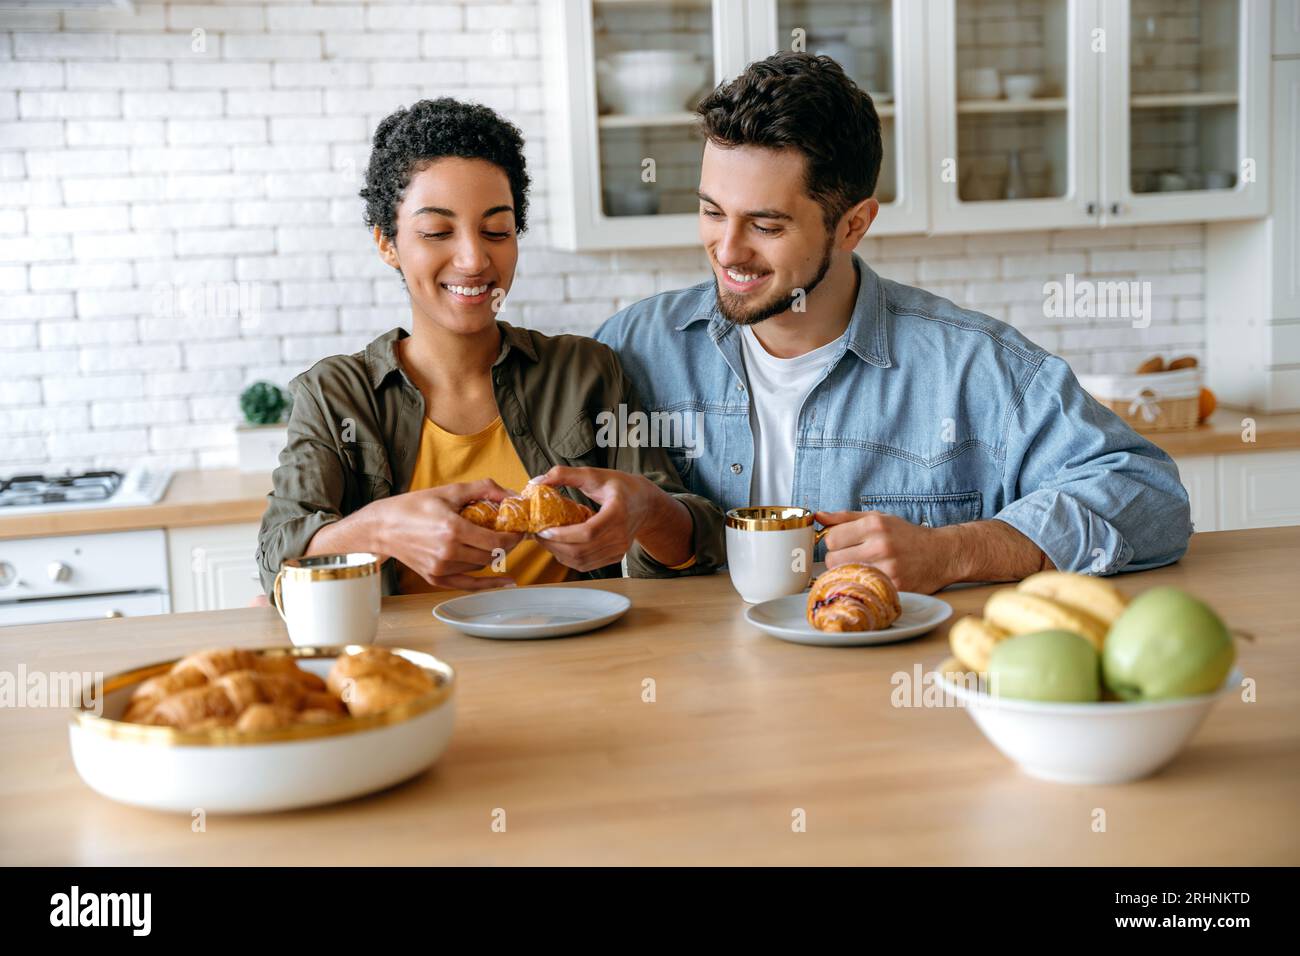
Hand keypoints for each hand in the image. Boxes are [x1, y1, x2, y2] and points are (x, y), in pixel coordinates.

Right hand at [375, 479, 523, 590]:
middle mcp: (448, 552)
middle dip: (507, 545)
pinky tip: (504, 581)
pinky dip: (487, 583)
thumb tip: (512, 494)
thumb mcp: (450, 491)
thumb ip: (484, 489)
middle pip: (492, 555)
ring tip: (496, 543)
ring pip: (481, 567)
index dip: (514, 537)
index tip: (520, 529)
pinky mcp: (435, 578)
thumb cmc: (414, 506)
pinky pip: (468, 584)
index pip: (496, 541)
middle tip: (512, 534)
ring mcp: (441, 568)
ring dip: (493, 556)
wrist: (382, 527)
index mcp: (453, 530)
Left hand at [529, 466, 686, 571]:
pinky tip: (561, 546)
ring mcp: (619, 549)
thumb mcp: (594, 474)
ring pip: (582, 561)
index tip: (544, 530)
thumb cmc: (620, 486)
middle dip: (554, 545)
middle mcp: (621, 535)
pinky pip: (587, 564)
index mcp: (617, 512)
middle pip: (582, 550)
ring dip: (559, 553)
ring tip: (546, 540)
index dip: (563, 535)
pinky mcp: (616, 556)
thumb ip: (565, 474)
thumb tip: (538, 480)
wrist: (645, 503)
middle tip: (538, 534)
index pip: (588, 532)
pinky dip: (569, 558)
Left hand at [814, 509, 959, 594]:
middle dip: (837, 559)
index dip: (833, 543)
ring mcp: (888, 569)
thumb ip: (846, 517)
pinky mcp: (894, 588)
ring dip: (848, 574)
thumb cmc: (907, 536)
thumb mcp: (879, 518)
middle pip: (832, 559)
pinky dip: (863, 586)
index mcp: (874, 526)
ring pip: (845, 576)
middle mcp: (881, 546)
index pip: (831, 538)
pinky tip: (872, 580)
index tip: (842, 544)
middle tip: (851, 558)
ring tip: (862, 568)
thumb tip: (818, 516)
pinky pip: (863, 589)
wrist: (943, 554)